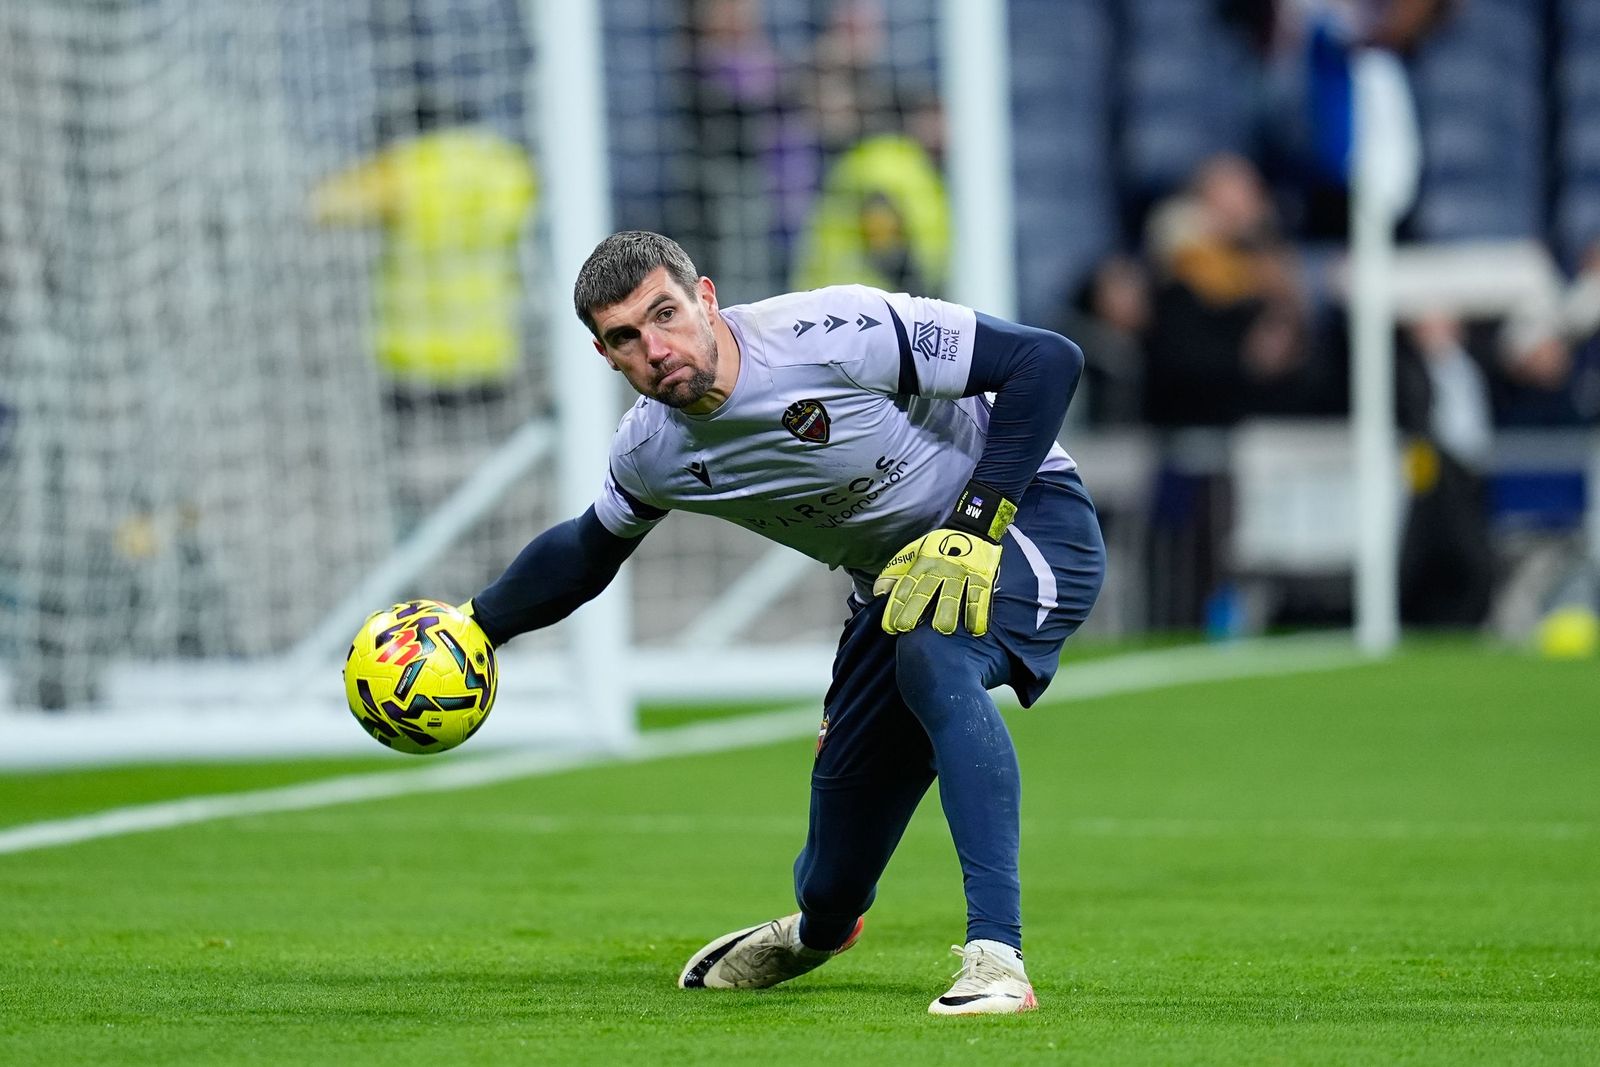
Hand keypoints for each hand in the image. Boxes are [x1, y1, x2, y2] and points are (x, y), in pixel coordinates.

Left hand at [874, 529, 1003, 635]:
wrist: (971, 529)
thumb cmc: (937, 548)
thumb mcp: (912, 554)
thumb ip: (894, 574)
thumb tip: (878, 594)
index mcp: (921, 565)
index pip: (905, 587)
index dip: (896, 606)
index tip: (890, 626)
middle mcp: (939, 569)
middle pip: (925, 591)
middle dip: (914, 609)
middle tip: (906, 627)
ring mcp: (960, 573)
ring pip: (952, 594)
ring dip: (947, 612)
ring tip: (942, 629)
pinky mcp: (981, 576)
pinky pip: (978, 595)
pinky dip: (977, 612)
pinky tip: (974, 629)